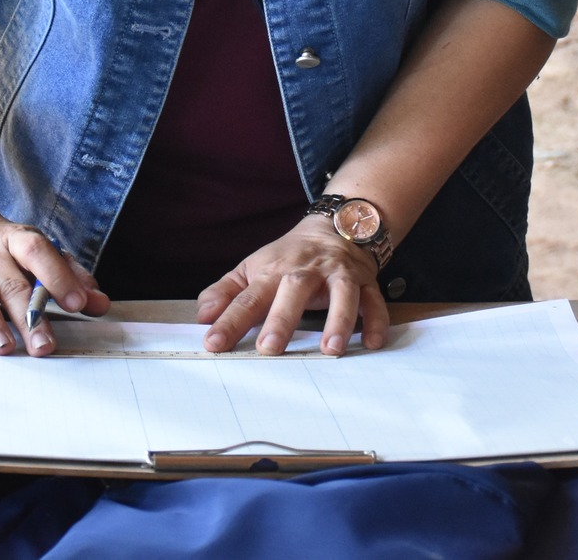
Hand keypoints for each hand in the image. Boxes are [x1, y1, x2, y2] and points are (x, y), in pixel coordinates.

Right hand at [0, 210, 109, 356]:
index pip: (38, 252)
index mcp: (18, 239)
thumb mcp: (38, 254)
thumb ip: (71, 277)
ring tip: (4, 348)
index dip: (58, 276)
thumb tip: (100, 304)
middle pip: (12, 283)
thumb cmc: (6, 251)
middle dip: (30, 317)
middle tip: (44, 347)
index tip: (77, 304)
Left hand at [196, 214, 391, 355]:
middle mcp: (305, 271)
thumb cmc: (288, 258)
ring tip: (330, 350)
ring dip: (337, 320)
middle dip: (281, 319)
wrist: (334, 227)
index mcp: (273, 271)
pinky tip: (372, 342)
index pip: (247, 297)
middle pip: (292, 290)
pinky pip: (373, 300)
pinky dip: (375, 321)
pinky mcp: (364, 281)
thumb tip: (202, 316)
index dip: (229, 320)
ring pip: (341, 293)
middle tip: (268, 349)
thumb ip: (226, 292)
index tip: (213, 343)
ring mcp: (337, 275)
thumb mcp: (253, 268)